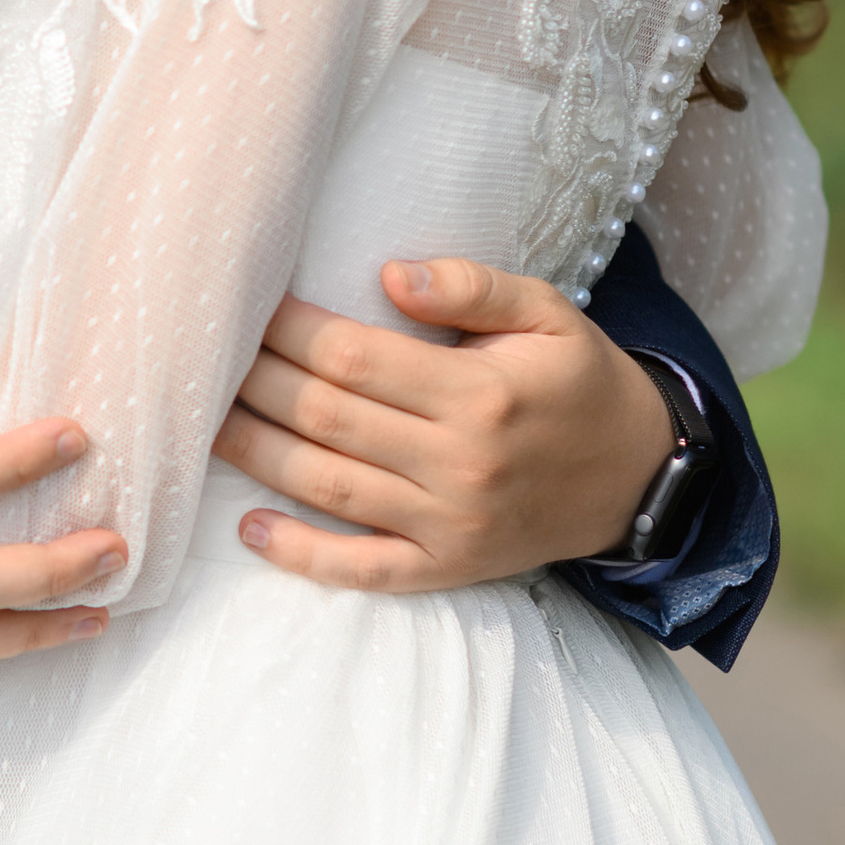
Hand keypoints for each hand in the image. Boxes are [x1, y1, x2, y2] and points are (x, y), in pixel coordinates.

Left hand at [212, 260, 674, 592]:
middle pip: (327, 419)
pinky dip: (302, 554)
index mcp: (479, 393)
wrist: (638, 477)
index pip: (355, 357)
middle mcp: (459, 464)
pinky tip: (250, 527)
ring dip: (257, 455)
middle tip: (209, 358)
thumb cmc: (577, 380)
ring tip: (206, 424)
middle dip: (257, 384)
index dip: (290, 333)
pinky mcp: (447, 570)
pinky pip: (362, 570)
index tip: (252, 308)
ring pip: (329, 489)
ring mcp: (450, 526)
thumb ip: (472, 287)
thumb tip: (390, 275)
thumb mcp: (548, 312)